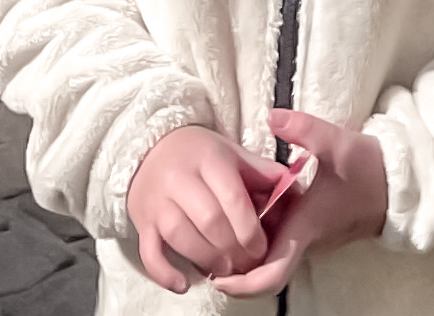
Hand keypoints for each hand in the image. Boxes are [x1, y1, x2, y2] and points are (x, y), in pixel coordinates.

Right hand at [127, 128, 296, 294]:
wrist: (151, 148)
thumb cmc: (200, 155)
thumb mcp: (231, 152)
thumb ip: (260, 170)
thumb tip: (291, 184)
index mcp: (209, 158)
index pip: (232, 198)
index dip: (249, 229)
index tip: (261, 249)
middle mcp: (180, 178)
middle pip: (209, 220)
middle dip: (232, 249)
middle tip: (246, 265)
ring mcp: (158, 202)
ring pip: (181, 237)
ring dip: (206, 260)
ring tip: (224, 271)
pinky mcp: (142, 223)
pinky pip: (149, 252)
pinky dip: (164, 273)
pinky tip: (184, 286)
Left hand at [223, 113, 388, 294]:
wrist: (395, 184)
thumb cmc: (367, 169)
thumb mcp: (337, 143)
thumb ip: (304, 129)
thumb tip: (272, 115)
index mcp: (304, 229)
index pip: (271, 275)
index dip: (242, 285)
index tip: (218, 277)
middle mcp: (303, 241)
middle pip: (263, 273)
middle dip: (234, 270)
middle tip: (204, 250)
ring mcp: (307, 238)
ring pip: (269, 259)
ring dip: (244, 253)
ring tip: (216, 228)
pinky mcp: (309, 231)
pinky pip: (278, 244)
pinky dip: (258, 237)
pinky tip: (245, 213)